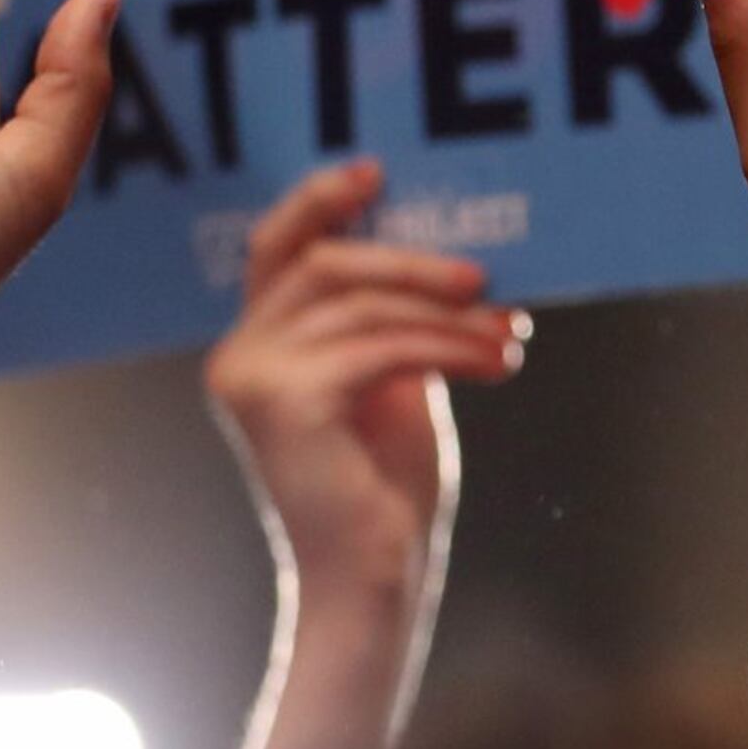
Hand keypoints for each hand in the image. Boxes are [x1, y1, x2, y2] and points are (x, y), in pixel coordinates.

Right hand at [205, 161, 525, 589]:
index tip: (377, 171)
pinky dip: (445, 346)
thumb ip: (395, 323)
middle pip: (323, 266)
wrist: (373, 577)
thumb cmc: (385, 489)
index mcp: (258, 347)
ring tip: (507, 335)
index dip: (320, 201)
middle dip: (412, 262)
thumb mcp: (392, 384)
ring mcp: (254, 379)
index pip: (277, 251)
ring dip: (446, 313)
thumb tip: (452, 261)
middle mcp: (240, 357)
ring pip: (360, 305)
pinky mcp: (286, 404)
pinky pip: (378, 347)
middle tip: (486, 278)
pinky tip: (495, 362)